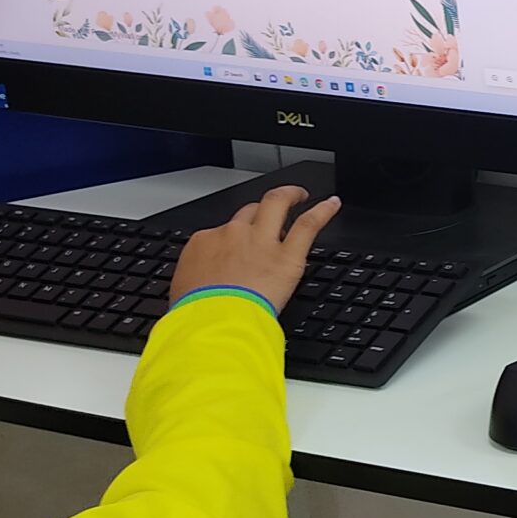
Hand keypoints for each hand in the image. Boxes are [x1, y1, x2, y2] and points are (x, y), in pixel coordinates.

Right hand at [168, 186, 341, 313]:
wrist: (211, 323)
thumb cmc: (196, 314)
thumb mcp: (183, 293)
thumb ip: (196, 281)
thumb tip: (200, 287)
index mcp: (204, 244)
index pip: (222, 232)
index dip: (233, 238)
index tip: (240, 246)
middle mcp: (232, 234)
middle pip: (249, 212)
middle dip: (260, 210)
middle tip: (271, 211)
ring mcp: (261, 241)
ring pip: (277, 204)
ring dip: (289, 195)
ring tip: (299, 194)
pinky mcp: (287, 255)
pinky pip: (308, 225)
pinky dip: (323, 211)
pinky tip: (333, 204)